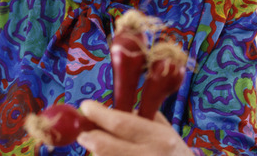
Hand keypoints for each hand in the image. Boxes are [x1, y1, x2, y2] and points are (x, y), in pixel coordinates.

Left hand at [77, 100, 192, 155]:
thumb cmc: (173, 152)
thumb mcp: (164, 130)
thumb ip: (138, 119)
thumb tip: (105, 112)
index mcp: (159, 138)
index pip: (121, 123)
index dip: (98, 114)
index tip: (86, 106)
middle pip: (105, 147)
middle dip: (88, 137)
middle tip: (82, 132)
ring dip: (96, 153)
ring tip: (101, 146)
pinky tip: (111, 155)